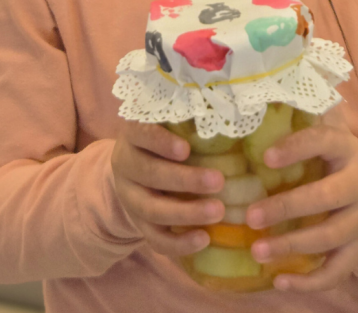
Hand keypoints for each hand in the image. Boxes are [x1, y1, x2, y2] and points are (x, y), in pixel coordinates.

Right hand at [111, 120, 225, 256]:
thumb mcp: (170, 124)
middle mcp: (126, 165)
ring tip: (218, 212)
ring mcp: (130, 198)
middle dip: (185, 180)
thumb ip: (190, 121)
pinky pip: (155, 239)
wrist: (135, 171)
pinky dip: (179, 243)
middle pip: (149, 174)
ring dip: (186, 213)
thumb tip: (231, 115)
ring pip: (152, 209)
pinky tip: (204, 239)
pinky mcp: (139, 225)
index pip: (141, 134)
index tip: (186, 149)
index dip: (160, 142)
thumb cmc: (166, 139)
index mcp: (133, 135)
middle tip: (218, 181)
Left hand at [245, 104, 357, 291]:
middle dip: (287, 208)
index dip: (296, 148)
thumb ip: (299, 122)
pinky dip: (310, 282)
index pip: (323, 142)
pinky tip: (280, 282)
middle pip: (325, 197)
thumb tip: (257, 98)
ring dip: (291, 246)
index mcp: (345, 149)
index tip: (265, 157)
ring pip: (330, 237)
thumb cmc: (334, 160)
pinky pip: (337, 270)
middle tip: (250, 216)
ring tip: (256, 251)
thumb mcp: (325, 137)